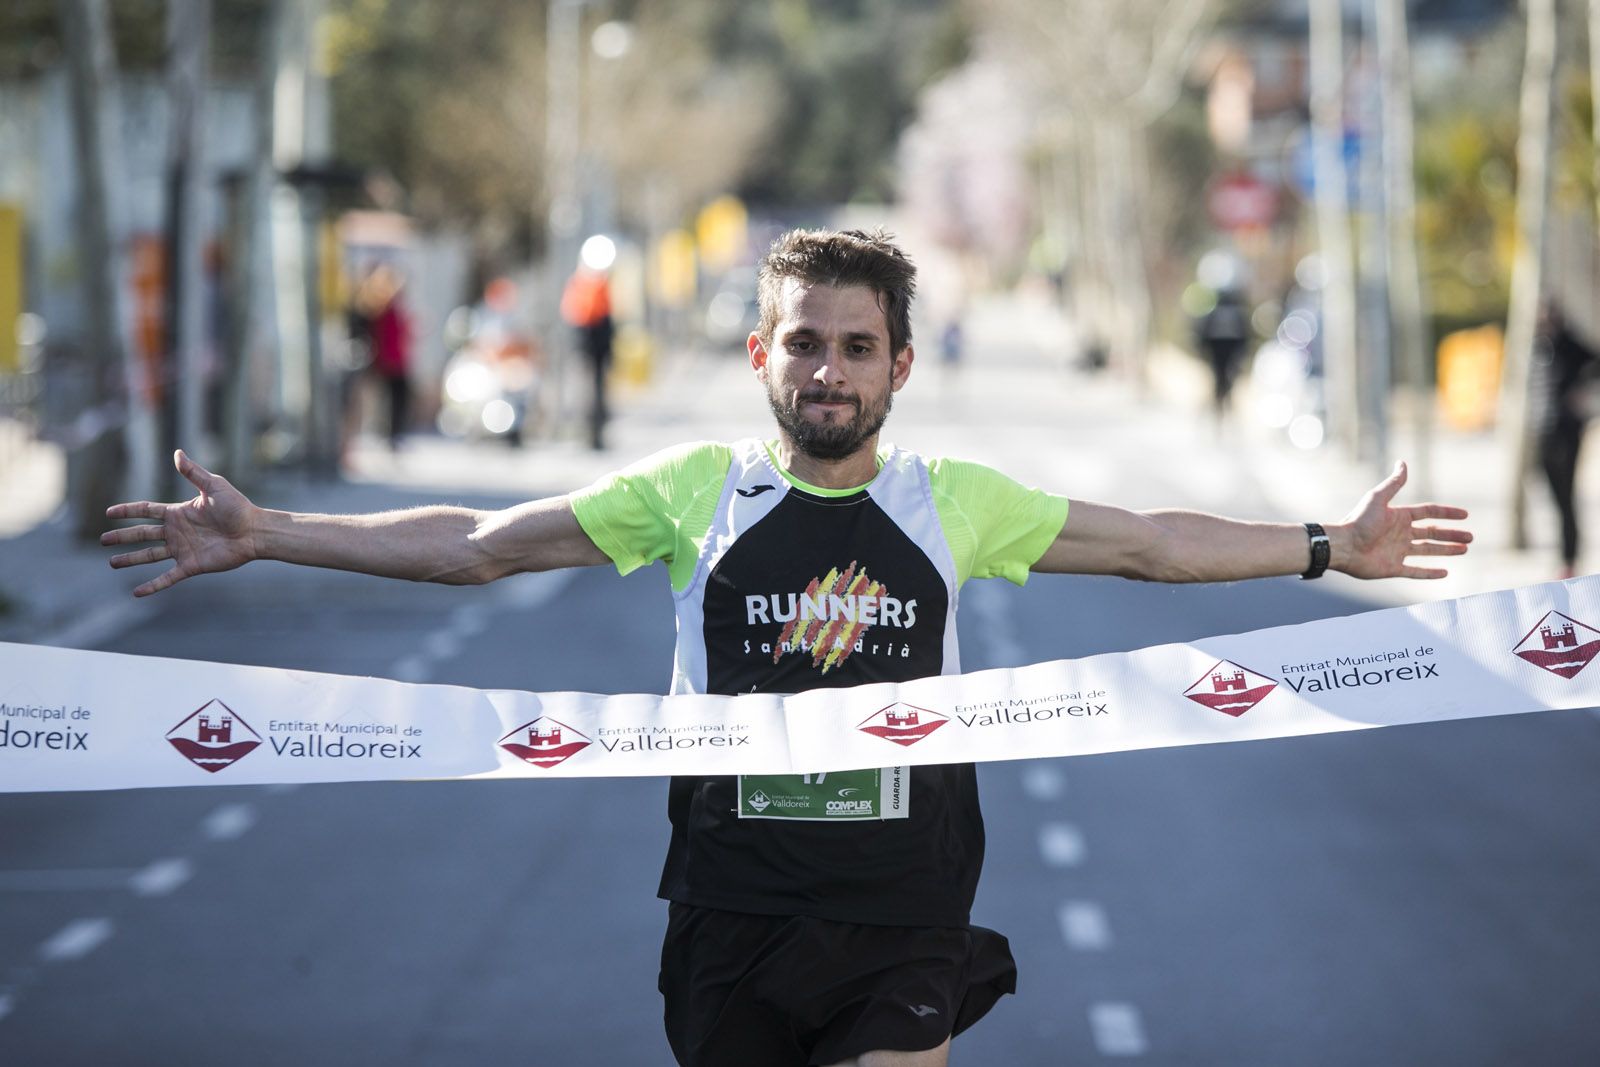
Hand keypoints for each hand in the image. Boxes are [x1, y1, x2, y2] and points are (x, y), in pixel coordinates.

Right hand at [101, 450, 259, 595]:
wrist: (254, 532)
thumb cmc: (238, 507)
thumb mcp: (213, 486)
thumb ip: (193, 473)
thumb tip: (177, 453)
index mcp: (178, 513)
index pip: (146, 511)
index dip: (128, 511)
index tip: (108, 513)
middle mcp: (177, 532)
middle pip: (142, 534)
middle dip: (122, 537)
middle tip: (103, 540)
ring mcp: (183, 549)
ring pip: (149, 556)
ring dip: (131, 559)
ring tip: (112, 563)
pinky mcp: (191, 565)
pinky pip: (168, 577)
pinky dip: (153, 585)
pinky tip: (137, 592)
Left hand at [1334, 461, 1471, 578]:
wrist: (1343, 546)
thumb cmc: (1359, 521)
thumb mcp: (1378, 498)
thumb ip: (1393, 483)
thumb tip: (1402, 462)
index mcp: (1399, 517)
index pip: (1428, 513)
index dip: (1447, 513)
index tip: (1465, 515)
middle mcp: (1400, 534)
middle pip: (1432, 533)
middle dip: (1451, 535)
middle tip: (1471, 537)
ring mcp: (1397, 551)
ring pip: (1428, 551)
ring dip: (1446, 551)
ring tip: (1464, 549)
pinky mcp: (1392, 568)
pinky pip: (1415, 572)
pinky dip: (1430, 573)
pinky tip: (1445, 572)